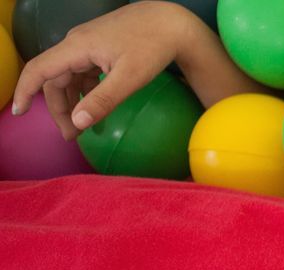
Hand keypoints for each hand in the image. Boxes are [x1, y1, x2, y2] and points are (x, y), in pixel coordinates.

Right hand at [10, 1, 198, 138]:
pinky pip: (81, 73)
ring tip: (82, 128)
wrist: (169, 22)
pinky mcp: (97, 49)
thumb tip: (77, 122)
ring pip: (68, 77)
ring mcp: (86, 46)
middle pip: (54, 79)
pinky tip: (93, 107)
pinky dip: (84, 93)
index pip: (39, 70)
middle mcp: (75, 44)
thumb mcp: (130, 78)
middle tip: (73, 136)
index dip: (25, 91)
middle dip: (59, 109)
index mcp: (76, 47)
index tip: (19, 112)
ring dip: (72, 102)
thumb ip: (103, 100)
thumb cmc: (152, 47)